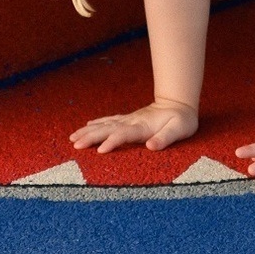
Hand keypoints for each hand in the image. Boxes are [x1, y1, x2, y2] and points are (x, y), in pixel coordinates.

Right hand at [69, 98, 197, 153]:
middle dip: (91, 136)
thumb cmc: (181, 120)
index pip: (124, 134)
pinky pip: (109, 121)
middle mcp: (132, 122)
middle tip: (75, 144)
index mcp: (143, 127)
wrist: (179, 103)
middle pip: (108, 129)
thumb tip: (150, 146)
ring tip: (72, 137)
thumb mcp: (179, 129)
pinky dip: (97, 123)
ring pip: (105, 124)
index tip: (99, 151)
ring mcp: (129, 119)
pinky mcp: (129, 119)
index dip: (112, 142)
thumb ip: (165, 138)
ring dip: (88, 131)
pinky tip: (87, 126)